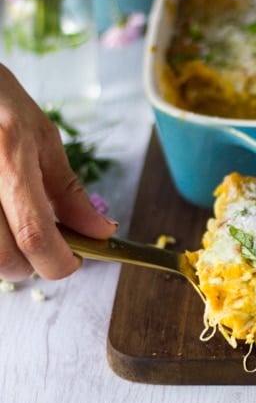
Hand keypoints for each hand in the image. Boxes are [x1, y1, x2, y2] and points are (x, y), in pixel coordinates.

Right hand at [0, 65, 117, 280]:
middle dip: (31, 265)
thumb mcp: (42, 137)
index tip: (75, 261)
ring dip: (7, 258)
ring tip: (19, 231)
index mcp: (9, 158)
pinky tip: (2, 222)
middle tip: (46, 247)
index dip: (59, 261)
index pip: (35, 233)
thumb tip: (100, 231)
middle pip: (4, 258)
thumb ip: (69, 191)